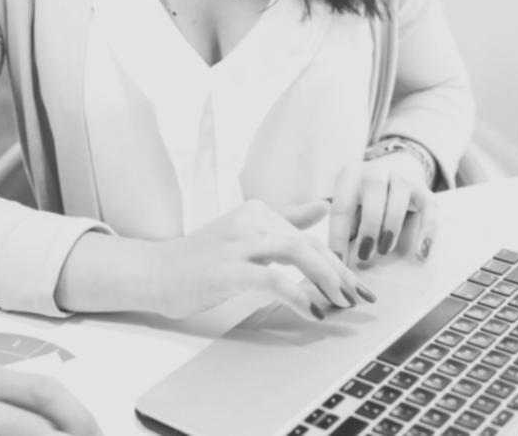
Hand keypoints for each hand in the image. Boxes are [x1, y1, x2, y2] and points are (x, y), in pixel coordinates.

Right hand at [148, 199, 370, 320]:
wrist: (157, 273)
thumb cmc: (203, 259)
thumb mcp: (246, 234)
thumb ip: (285, 219)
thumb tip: (323, 205)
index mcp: (259, 211)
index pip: (309, 237)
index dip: (338, 262)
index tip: (359, 285)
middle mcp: (251, 220)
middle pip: (308, 244)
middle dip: (340, 273)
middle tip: (360, 298)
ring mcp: (238, 243)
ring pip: (296, 253)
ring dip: (325, 279)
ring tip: (340, 302)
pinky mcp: (227, 269)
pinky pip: (272, 279)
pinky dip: (297, 295)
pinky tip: (312, 312)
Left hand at [328, 152, 436, 267]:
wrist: (394, 171)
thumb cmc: (362, 201)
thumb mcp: (349, 209)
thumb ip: (345, 231)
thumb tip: (344, 261)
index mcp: (350, 175)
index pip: (341, 206)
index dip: (338, 235)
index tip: (337, 262)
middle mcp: (376, 171)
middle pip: (373, 192)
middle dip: (368, 226)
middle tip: (364, 254)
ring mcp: (401, 177)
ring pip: (399, 197)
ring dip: (391, 226)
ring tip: (384, 250)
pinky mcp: (423, 189)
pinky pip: (429, 208)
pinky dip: (426, 232)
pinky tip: (420, 255)